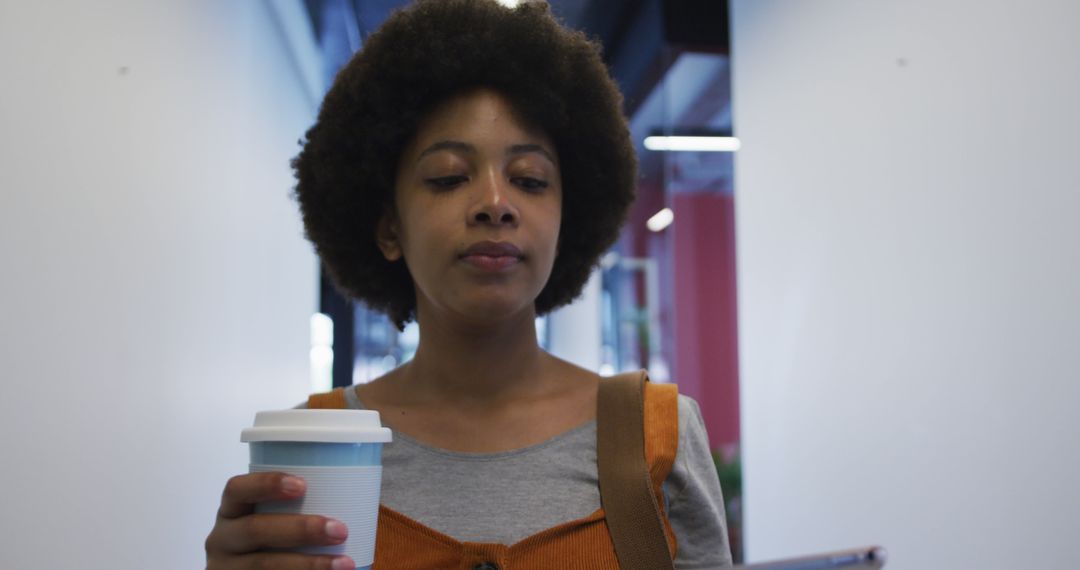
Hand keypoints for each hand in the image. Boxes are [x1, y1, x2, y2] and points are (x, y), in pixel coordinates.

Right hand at [205, 472, 354, 568]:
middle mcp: (222, 539)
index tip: (303, 485)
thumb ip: (295, 508)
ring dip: (309, 564)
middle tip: (340, 530)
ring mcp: (226, 568)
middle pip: (254, 529)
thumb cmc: (271, 542)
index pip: (237, 490)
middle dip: (301, 529)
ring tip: (344, 564)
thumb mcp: (269, 522)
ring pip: (264, 565)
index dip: (267, 484)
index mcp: (230, 512)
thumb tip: (354, 491)